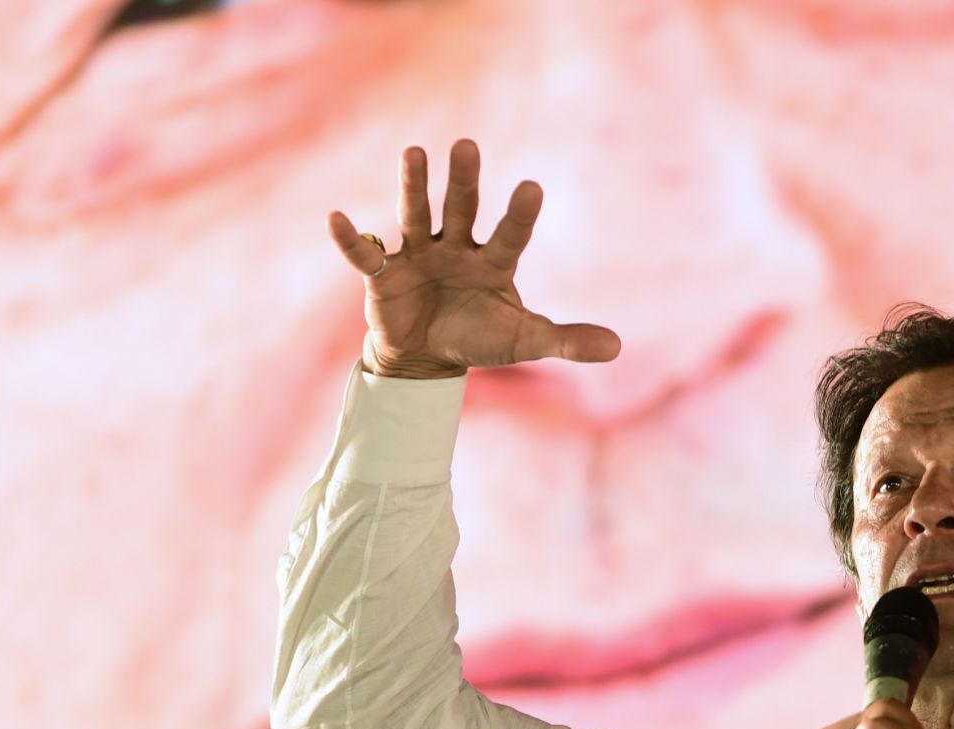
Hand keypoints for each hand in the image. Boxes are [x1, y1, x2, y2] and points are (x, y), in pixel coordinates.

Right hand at [327, 139, 621, 377]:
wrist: (426, 357)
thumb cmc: (478, 338)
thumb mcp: (523, 342)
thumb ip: (565, 340)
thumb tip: (617, 347)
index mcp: (493, 261)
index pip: (510, 234)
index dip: (519, 214)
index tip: (531, 187)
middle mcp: (456, 248)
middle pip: (461, 209)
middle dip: (464, 180)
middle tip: (466, 146)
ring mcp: (417, 255)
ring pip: (416, 215)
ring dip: (414, 187)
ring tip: (413, 152)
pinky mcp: (383, 274)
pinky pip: (364, 253)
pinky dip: (349, 238)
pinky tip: (336, 217)